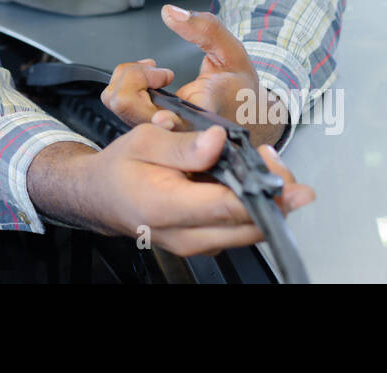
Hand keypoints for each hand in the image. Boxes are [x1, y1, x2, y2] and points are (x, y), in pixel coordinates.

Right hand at [29, 125, 312, 257]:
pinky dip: (250, 208)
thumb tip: (219, 141)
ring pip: (248, 233)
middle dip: (273, 196)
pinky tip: (245, 180)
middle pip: (248, 227)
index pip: (226, 208)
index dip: (262, 192)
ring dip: (263, 201)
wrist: (100, 196)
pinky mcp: (203, 244)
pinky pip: (238, 231)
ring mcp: (195, 245)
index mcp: (167, 207)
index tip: (286, 177)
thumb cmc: (120, 168)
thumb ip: (183, 145)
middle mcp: (185, 236)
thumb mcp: (143, 141)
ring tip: (260, 164)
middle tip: (274, 161)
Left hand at [101, 4, 288, 147]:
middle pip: (125, 105)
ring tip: (155, 72)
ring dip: (128, 79)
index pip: (171, 121)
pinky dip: (128, 85)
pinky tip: (151, 79)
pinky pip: (121, 105)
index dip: (159, 113)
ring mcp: (157, 128)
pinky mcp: (147, 125)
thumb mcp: (232, 51)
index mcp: (201, 113)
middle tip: (155, 68)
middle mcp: (173, 127)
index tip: (165, 99)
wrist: (245, 116)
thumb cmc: (241, 88)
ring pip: (117, 104)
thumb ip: (205, 28)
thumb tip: (169, 12)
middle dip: (132, 75)